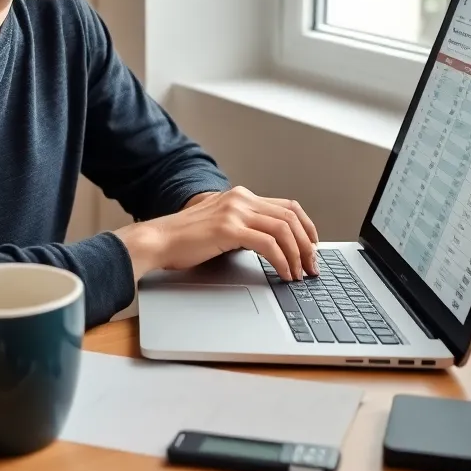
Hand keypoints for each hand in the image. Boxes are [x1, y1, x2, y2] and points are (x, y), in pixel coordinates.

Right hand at [114, 186, 318, 282]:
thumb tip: (271, 245)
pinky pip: (268, 244)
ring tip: (300, 273)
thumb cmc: (184, 239)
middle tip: (312, 265)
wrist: (157, 240)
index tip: (313, 247)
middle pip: (291, 217)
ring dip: (298, 254)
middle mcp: (241, 199)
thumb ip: (243, 227)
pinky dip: (282, 261)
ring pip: (284, 229)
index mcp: (241, 196)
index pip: (288, 206)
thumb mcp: (220, 226)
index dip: (307, 227)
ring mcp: (234, 212)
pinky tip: (283, 274)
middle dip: (308, 244)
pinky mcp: (228, 228)